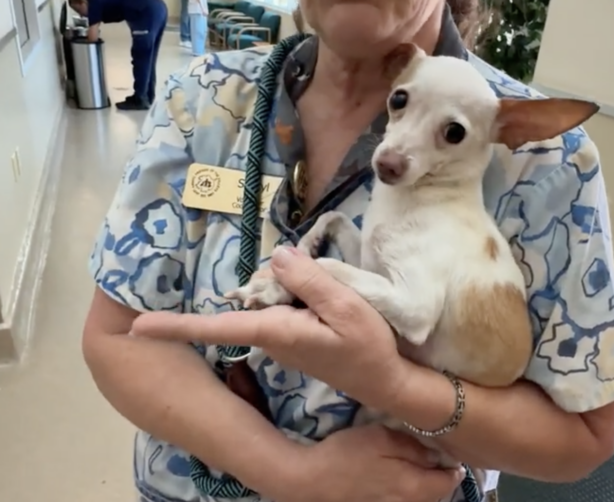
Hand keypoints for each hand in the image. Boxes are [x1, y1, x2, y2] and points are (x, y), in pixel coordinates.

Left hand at [131, 247, 407, 409]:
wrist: (384, 379)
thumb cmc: (366, 347)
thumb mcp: (344, 308)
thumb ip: (309, 280)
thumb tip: (278, 256)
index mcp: (275, 330)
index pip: (217, 326)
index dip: (176, 325)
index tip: (137, 327)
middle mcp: (270, 335)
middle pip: (245, 299)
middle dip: (256, 282)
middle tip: (290, 283)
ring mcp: (280, 337)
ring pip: (264, 298)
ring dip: (281, 285)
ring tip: (321, 289)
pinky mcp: (292, 334)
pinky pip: (280, 304)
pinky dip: (292, 292)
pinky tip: (318, 295)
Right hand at [284, 425, 463, 501]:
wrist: (310, 481)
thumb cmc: (347, 454)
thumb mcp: (381, 439)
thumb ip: (413, 448)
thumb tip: (436, 456)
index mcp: (413, 486)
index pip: (448, 482)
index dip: (453, 468)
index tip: (451, 454)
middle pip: (435, 495)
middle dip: (438, 479)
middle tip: (435, 460)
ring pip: (418, 501)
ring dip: (423, 488)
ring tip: (417, 470)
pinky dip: (405, 494)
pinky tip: (395, 482)